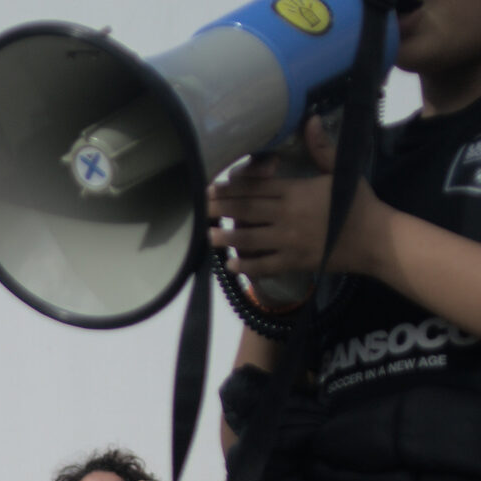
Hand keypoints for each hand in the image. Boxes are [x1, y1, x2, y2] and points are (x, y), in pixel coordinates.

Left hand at [207, 118, 393, 280]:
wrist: (376, 238)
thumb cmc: (359, 203)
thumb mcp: (341, 170)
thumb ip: (321, 148)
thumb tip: (311, 120)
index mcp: (297, 192)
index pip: (257, 188)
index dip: (231, 188)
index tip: (212, 188)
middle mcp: (288, 216)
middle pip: (246, 211)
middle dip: (220, 209)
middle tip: (198, 209)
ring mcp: (289, 241)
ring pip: (249, 238)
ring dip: (226, 238)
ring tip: (208, 236)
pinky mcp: (294, 262)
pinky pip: (264, 265)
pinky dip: (246, 266)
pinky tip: (230, 266)